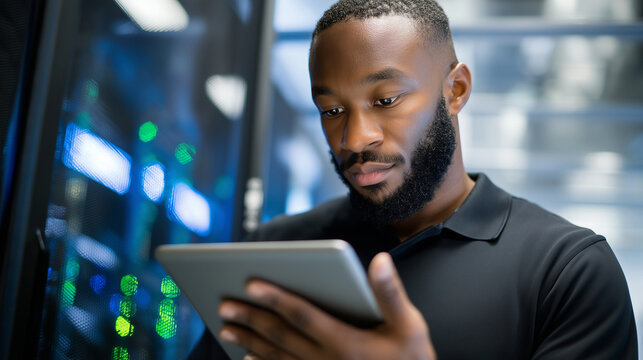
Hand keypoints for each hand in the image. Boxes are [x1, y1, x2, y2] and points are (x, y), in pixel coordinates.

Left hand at [217, 252, 436, 359]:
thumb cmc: (411, 359)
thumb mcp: (410, 327)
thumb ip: (391, 294)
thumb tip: (378, 261)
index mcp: (345, 342)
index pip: (302, 315)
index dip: (276, 298)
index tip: (251, 283)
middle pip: (280, 336)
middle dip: (250, 318)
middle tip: (224, 304)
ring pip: (276, 356)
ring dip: (249, 340)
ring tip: (225, 327)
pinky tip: (247, 358)